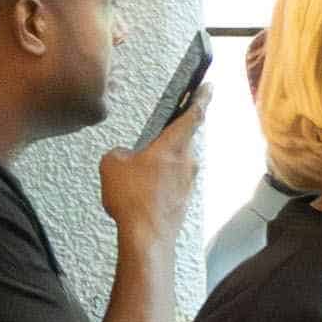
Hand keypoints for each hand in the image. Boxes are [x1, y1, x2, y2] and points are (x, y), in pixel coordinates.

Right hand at [99, 85, 206, 244]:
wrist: (147, 235)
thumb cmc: (133, 199)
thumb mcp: (112, 164)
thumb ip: (120, 153)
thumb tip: (127, 157)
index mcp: (173, 146)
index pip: (193, 115)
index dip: (201, 98)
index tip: (209, 86)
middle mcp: (187, 162)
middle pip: (180, 140)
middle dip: (164, 139)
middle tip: (150, 140)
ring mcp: (188, 181)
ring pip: (174, 163)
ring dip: (157, 164)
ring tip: (134, 177)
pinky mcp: (184, 198)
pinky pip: (170, 181)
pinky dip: (156, 182)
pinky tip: (140, 192)